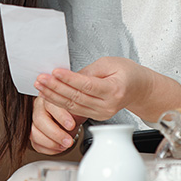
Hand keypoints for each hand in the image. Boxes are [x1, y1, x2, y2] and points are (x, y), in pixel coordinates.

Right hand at [30, 94, 84, 154]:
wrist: (69, 118)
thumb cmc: (72, 112)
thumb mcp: (77, 108)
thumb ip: (78, 109)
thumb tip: (84, 112)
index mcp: (49, 98)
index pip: (51, 105)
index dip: (61, 117)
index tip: (71, 125)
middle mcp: (39, 108)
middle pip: (40, 120)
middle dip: (55, 133)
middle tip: (68, 141)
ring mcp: (33, 121)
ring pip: (34, 133)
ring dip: (51, 143)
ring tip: (64, 146)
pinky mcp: (33, 134)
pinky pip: (36, 144)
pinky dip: (48, 149)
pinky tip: (59, 148)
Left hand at [34, 57, 151, 120]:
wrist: (139, 89)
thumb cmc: (128, 73)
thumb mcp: (110, 63)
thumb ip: (89, 71)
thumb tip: (68, 75)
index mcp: (114, 90)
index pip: (87, 85)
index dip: (69, 79)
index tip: (55, 72)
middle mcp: (108, 105)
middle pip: (77, 97)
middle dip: (56, 88)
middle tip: (41, 79)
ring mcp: (102, 113)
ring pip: (73, 106)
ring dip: (54, 96)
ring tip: (41, 86)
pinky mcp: (96, 116)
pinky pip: (75, 110)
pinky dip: (60, 102)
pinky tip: (49, 95)